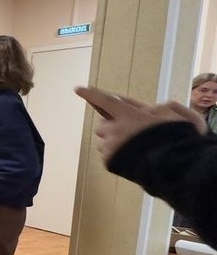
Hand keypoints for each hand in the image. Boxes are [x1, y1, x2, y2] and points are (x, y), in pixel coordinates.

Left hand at [75, 86, 206, 162]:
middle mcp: (114, 130)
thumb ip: (155, 109)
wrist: (175, 166)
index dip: (91, 94)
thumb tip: (146, 112)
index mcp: (127, 115)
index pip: (104, 100)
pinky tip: (132, 155)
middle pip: (102, 125)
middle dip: (112, 126)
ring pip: (104, 141)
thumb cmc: (176, 136)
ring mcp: (110, 148)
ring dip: (114, 140)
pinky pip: (107, 155)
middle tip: (128, 129)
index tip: (78, 89)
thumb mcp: (173, 113)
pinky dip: (116, 154)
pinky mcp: (110, 163)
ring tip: (133, 145)